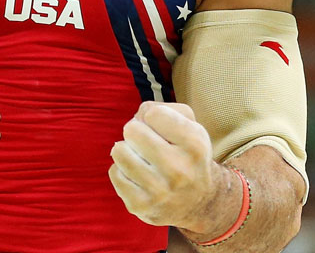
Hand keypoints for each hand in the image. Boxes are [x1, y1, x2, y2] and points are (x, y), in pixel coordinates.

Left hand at [108, 101, 221, 229]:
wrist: (199, 203)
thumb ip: (162, 109)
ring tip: (143, 159)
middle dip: (136, 132)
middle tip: (148, 144)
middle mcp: (180, 170)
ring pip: (119, 151)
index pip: (153, 113)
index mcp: (195, 145)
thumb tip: (137, 118)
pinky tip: (139, 177)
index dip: (154, 117)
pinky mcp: (140, 206)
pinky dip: (123, 170)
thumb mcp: (190, 125)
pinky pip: (114, 172)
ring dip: (127, 151)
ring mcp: (159, 192)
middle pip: (131, 130)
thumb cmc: (187, 154)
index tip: (163, 129)